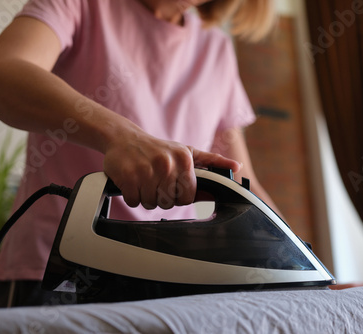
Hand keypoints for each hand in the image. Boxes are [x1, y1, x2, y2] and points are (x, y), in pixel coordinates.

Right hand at [103, 130, 240, 209]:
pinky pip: (133, 202)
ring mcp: (145, 171)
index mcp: (184, 159)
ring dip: (146, 197)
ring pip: (151, 204)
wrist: (124, 138)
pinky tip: (132, 182)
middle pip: (169, 203)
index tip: (172, 184)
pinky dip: (131, 196)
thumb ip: (213, 161)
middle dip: (162, 197)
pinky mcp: (127, 177)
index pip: (188, 197)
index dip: (179, 195)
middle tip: (156, 181)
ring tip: (144, 180)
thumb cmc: (158, 149)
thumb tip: (238, 166)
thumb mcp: (187, 152)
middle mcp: (166, 164)